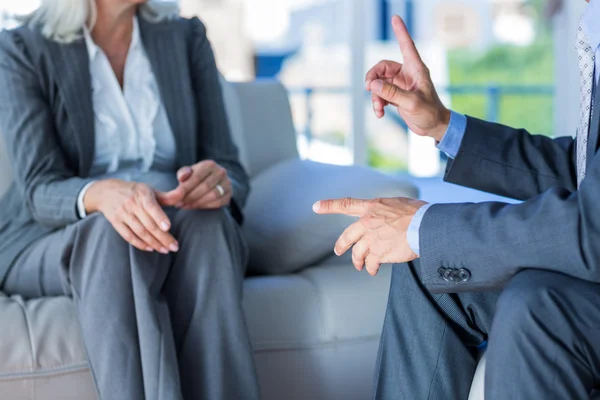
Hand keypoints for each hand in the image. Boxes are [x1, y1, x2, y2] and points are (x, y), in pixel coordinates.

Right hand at [84, 179, 178, 253]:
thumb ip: (167, 196)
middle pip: (149, 224)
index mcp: (142, 194)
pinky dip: (139, 244)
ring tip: (165, 250)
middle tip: (174, 247)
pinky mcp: (115, 222)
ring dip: (154, 243)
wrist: (106, 191)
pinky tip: (150, 249)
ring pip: (140, 232)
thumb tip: (183, 193)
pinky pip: (128, 236)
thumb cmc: (134, 191)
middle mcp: (132, 204)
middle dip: (163, 237)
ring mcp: (122, 214)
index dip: (160, 218)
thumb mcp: (149, 190)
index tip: (168, 227)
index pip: (151, 207)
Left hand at [157, 160, 231, 209]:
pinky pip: (218, 202)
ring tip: (186, 206)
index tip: (175, 197)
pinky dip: (205, 206)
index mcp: (210, 164)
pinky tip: (196, 206)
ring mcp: (227, 183)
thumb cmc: (198, 176)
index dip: (185, 188)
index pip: (197, 177)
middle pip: (205, 187)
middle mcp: (221, 172)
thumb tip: (182, 178)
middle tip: (179, 204)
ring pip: (212, 196)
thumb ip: (183, 173)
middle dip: (190, 197)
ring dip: (197, 203)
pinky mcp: (229, 194)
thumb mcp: (189, 172)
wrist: (214, 180)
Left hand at [313, 197, 427, 275]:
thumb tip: (389, 217)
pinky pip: (370, 264)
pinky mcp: (378, 253)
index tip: (315, 206)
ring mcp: (371, 239)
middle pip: (347, 236)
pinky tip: (373, 271)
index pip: (346, 204)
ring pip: (357, 253)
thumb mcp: (398, 203)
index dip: (329, 205)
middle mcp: (367, 223)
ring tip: (360, 266)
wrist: (424, 225)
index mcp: (371, 207)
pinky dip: (371, 268)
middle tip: (338, 250)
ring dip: (358, 262)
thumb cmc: (418, 213)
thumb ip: (386, 211)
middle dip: (341, 245)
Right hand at [366, 15, 449, 141]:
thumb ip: (392, 94)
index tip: (395, 18)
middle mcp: (407, 74)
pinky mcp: (396, 96)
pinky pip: (380, 94)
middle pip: (382, 67)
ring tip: (378, 109)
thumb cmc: (429, 112)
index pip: (406, 46)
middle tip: (369, 89)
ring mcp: (400, 85)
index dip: (401, 31)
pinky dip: (378, 103)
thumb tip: (374, 85)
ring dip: (375, 96)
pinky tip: (380, 113)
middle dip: (373, 78)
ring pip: (379, 83)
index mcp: (416, 69)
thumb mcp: (412, 103)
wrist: (434, 127)